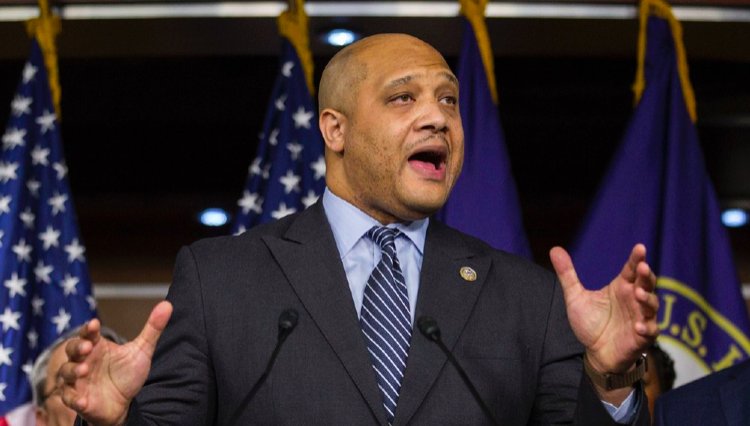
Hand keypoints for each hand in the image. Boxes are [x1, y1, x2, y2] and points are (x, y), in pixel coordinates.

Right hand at [59, 301, 172, 425]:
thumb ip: (152, 329)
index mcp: (97, 346)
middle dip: (77, 347)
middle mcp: (83, 361)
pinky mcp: (77, 399)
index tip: (94, 324)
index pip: (88, 333)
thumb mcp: (142, 351)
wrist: (123, 404)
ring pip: (66, 372)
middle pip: (72, 349)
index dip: (89, 328)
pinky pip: (69, 398)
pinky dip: (74, 399)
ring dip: (73, 370)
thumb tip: (167, 304)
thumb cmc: (127, 374)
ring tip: (84, 370)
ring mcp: (77, 380)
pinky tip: (82, 400)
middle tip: (87, 347)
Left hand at [550, 244, 658, 373]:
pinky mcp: (643, 336)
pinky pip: (649, 330)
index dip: (637, 258)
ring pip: (651, 304)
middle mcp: (634, 299)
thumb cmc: (591, 323)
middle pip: (646, 283)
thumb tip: (554, 249)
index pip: (631, 269)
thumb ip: (567, 274)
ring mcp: (641, 317)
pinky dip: (645, 327)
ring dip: (647, 299)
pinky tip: (638, 326)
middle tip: (643, 267)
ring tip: (638, 294)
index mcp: (622, 287)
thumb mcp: (576, 297)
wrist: (596, 353)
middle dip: (646, 275)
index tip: (640, 248)